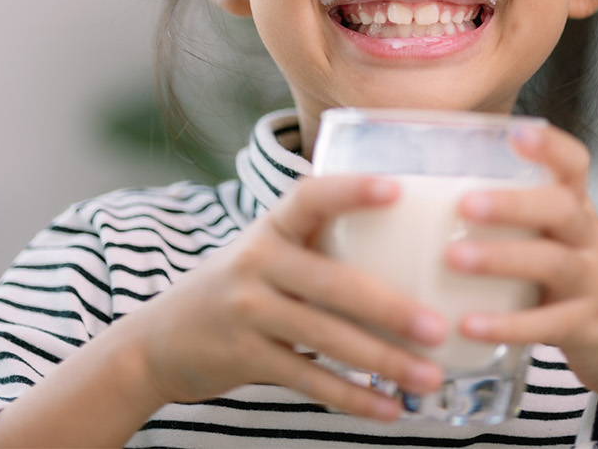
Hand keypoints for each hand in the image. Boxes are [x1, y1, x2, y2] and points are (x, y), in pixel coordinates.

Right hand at [122, 174, 445, 419]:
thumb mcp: (268, 254)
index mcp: (271, 228)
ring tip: (430, 377)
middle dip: (390, 308)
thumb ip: (321, 247)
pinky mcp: (243, 357)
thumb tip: (416, 252)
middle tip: (439, 327)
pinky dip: (352, 397)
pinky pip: (307, 380)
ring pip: (325, 338)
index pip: (310, 197)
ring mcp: (246, 311)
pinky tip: (389, 409)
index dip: (352, 190)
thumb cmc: (240, 289)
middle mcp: (256, 263)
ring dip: (383, 362)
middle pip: (332, 283)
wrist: (158, 341)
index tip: (397, 189)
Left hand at [444, 125, 597, 421]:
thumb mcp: (553, 233)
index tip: (516, 132)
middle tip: (465, 204)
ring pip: (553, 263)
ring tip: (453, 259)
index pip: (574, 165)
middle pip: (561, 209)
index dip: (550, 147)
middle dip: (513, 205)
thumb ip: (510, 211)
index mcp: (575, 207)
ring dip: (501, 258)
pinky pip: (546, 324)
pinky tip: (468, 325)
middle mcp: (587, 238)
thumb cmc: (571, 272)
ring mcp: (589, 281)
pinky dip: (506, 324)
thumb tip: (427, 183)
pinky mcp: (583, 324)